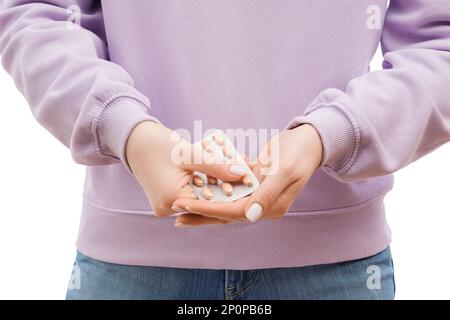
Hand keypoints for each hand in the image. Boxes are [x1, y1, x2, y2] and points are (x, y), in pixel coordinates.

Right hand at [126, 121, 246, 216]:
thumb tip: (241, 173)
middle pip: (204, 202)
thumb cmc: (159, 145)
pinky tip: (217, 177)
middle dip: (224, 190)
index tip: (248, 183)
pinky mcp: (166, 202)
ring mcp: (165, 208)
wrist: (134, 142)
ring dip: (214, 188)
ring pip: (198, 200)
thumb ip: (216, 166)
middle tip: (244, 179)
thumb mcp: (190, 154)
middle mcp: (167, 209)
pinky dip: (202, 187)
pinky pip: (190, 196)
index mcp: (172, 199)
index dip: (230, 192)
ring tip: (234, 177)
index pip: (209, 202)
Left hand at [172, 124, 322, 225]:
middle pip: (227, 213)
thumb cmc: (298, 154)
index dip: (209, 210)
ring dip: (206, 202)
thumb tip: (249, 217)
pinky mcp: (254, 185)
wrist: (308, 141)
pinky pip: (231, 189)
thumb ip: (267, 194)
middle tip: (176, 212)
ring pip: (226, 202)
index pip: (234, 213)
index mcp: (270, 207)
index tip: (186, 206)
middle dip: (201, 213)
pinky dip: (216, 187)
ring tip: (182, 203)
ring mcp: (258, 196)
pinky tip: (198, 185)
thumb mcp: (283, 171)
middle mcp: (262, 206)